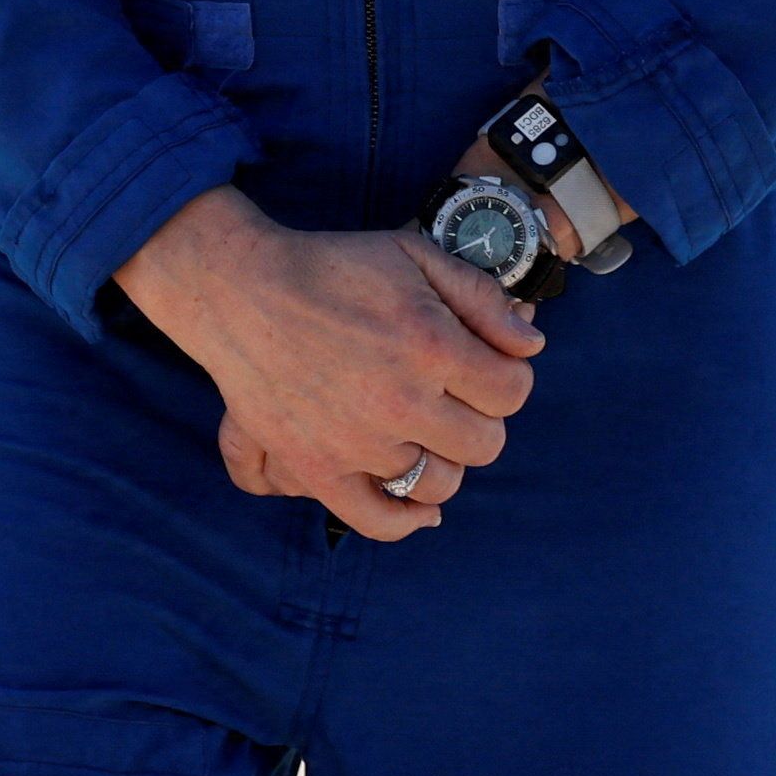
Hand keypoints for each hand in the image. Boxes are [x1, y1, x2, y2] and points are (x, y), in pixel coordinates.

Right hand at [116, 190, 549, 540]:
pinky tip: (421, 507)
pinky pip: (379, 520)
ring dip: (446, 460)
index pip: (512, 391)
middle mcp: (400, 402)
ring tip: (429, 433)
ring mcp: (359, 443)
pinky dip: (407, 521)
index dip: (508, 377)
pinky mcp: (319, 470)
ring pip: (440, 484)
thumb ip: (481, 297)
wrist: (244, 292)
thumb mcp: (416, 254)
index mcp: (432, 345)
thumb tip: (531, 346)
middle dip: (481, 418)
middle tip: (456, 396)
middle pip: (485, 443)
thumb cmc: (334, 267)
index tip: (487, 366)